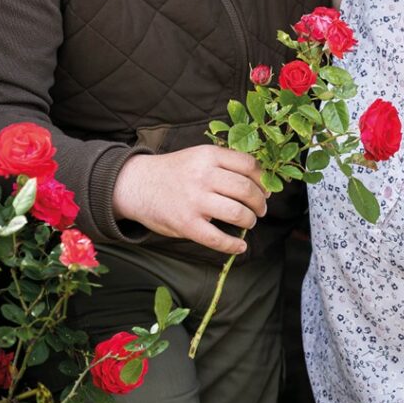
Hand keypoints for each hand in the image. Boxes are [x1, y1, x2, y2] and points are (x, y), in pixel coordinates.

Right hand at [111, 147, 267, 254]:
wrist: (137, 184)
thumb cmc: (174, 171)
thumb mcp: (198, 156)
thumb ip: (223, 163)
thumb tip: (257, 178)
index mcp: (209, 156)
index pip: (248, 164)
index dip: (263, 179)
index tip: (266, 188)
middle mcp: (203, 176)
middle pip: (246, 189)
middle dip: (260, 202)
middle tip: (261, 209)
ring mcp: (195, 200)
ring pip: (237, 212)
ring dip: (250, 220)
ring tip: (249, 222)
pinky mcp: (186, 224)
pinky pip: (217, 239)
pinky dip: (233, 245)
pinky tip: (239, 247)